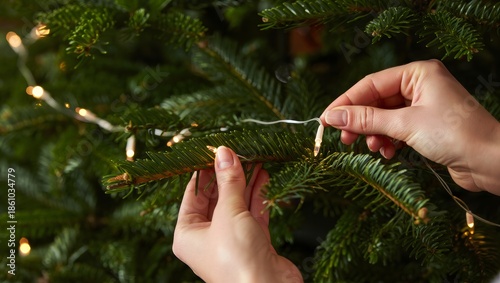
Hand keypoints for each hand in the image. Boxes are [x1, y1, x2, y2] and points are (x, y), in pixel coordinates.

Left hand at [173, 146, 302, 282]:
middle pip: (216, 198)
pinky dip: (258, 196)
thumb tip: (224, 154)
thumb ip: (228, 182)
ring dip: (246, 183)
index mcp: (188, 234)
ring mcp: (231, 241)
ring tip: (254, 159)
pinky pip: (253, 214)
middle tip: (238, 153)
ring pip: (237, 204)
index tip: (214, 151)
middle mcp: (207, 238)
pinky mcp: (253, 242)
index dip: (204, 172)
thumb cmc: (236, 260)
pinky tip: (263, 177)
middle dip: (228, 176)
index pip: (192, 195)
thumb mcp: (228, 213)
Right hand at [320, 60, 499, 193]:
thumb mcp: (404, 124)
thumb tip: (333, 117)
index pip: (371, 84)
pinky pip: (396, 128)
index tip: (326, 119)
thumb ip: (366, 119)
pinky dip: (388, 140)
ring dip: (374, 133)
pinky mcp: (426, 125)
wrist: (490, 161)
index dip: (346, 102)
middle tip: (344, 138)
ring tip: (372, 148)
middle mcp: (420, 85)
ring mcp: (423, 105)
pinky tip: (387, 152)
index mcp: (418, 73)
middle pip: (376, 100)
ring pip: (385, 116)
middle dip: (360, 121)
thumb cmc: (454, 134)